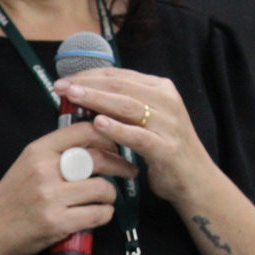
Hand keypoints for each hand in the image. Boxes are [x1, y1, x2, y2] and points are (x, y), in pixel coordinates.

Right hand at [0, 120, 138, 254]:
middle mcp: (44, 171)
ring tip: (103, 200)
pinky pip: (98, 214)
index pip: (84, 131)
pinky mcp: (57, 223)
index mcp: (38, 151)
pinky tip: (95, 215)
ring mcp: (51, 198)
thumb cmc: (10, 199)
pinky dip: (103, 215)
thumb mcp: (27, 164)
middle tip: (128, 171)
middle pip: (100, 158)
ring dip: (110, 196)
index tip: (117, 144)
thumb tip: (94, 142)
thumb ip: (56, 152)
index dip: (108, 135)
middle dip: (121, 165)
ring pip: (103, 189)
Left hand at [54, 68, 214, 206]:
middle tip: (60, 86)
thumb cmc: (163, 149)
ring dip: (96, 99)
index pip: (120, 75)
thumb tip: (86, 97)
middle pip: (121, 86)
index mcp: (160, 89)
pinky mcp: (166, 148)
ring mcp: (168, 123)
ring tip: (72, 97)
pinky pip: (138, 136)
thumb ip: (124, 106)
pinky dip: (117, 128)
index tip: (65, 80)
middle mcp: (166, 101)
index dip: (90, 75)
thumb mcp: (146, 121)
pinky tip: (97, 123)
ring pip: (127, 106)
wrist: (195, 179)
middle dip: (87, 84)